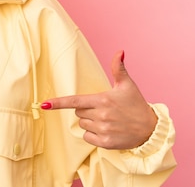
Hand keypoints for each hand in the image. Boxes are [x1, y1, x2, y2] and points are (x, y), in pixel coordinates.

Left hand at [41, 50, 156, 149]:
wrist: (150, 130)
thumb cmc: (136, 105)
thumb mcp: (127, 85)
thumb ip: (119, 68)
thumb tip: (120, 51)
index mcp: (102, 100)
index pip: (74, 101)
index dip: (58, 103)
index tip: (44, 104)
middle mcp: (101, 115)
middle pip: (78, 112)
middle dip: (87, 110)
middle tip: (103, 109)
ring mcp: (103, 130)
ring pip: (82, 125)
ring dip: (90, 123)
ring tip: (107, 120)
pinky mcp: (106, 143)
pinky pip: (87, 138)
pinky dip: (93, 135)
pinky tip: (106, 131)